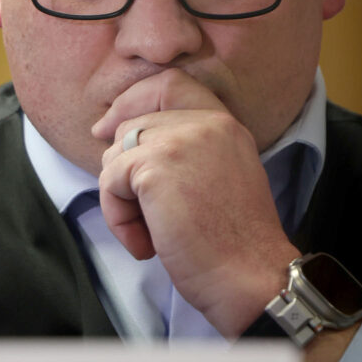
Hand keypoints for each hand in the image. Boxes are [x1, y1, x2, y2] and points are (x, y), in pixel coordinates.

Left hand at [92, 69, 297, 335]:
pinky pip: (110, 182)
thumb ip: (191, 154)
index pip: (170, 84)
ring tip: (152, 235)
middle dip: (121, 169)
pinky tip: (147, 245)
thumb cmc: (235, 247)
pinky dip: (118, 218)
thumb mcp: (223, 180)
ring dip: (122, 201)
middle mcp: (205, 124)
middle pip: (132, 124)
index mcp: (226, 125)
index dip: (134, 100)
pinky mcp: (154, 166)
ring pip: (116, 155)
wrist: (251, 277)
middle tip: (133, 212)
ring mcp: (179, 140)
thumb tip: (127, 144)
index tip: (110, 126)